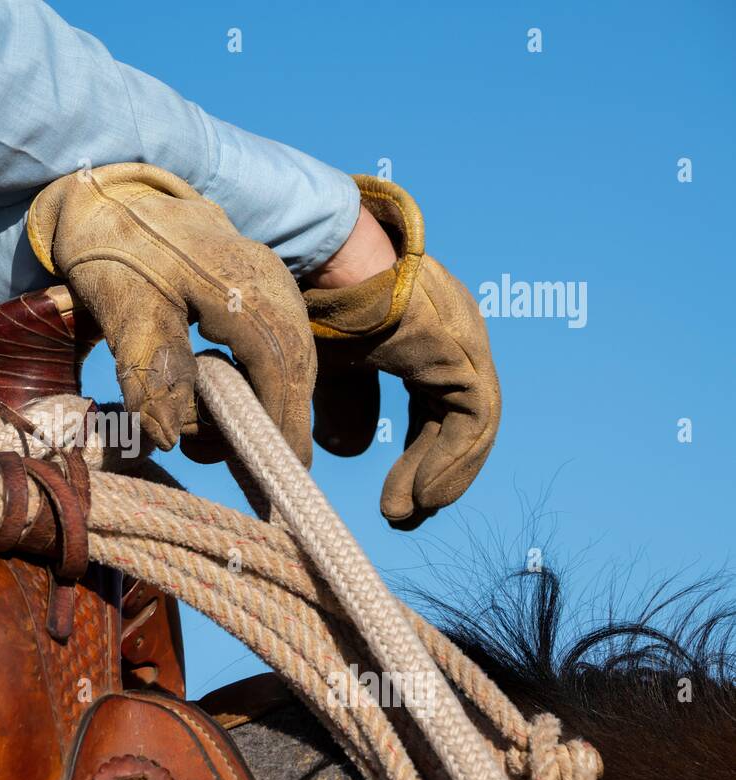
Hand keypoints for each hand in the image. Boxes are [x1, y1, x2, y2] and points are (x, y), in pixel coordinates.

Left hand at [26, 163, 316, 464]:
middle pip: (294, 367)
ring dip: (263, 403)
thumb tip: (168, 438)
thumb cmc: (113, 248)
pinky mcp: (261, 289)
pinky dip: (257, 382)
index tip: (281, 473)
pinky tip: (227, 404)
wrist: (109, 195)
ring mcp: (271, 282)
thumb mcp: (123, 306)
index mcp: (244, 283)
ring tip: (223, 439)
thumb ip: (149, 369)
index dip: (284, 424)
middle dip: (277, 422)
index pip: (281, 366)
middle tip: (252, 469)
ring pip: (287, 358)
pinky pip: (273, 346)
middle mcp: (271, 281)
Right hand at [304, 176, 500, 528]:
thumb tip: (347, 452)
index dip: (416, 455)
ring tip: (411, 514)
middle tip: (405, 516)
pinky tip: (426, 495)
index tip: (392, 501)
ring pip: (471, 423)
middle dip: (429, 471)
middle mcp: (452, 335)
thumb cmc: (312, 300)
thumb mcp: (325, 369)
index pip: (435, 406)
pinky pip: (475, 419)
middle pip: (453, 418)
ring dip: (443, 475)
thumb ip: (344, 408)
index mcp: (424, 335)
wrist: (317, 256)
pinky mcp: (460, 351)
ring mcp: (461, 340)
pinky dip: (453, 462)